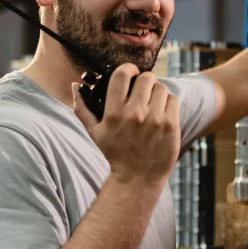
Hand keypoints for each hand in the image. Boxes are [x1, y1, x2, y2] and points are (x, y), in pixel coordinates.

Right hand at [72, 63, 179, 187]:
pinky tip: (162, 113)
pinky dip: (169, 103)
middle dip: (145, 81)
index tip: (131, 73)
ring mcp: (154, 120)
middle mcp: (135, 115)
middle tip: (143, 90)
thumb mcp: (94, 133)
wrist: (137, 179)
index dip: (129, 69)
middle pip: (146, 78)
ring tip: (153, 104)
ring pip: (161, 88)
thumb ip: (82, 108)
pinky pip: (173, 100)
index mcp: (114, 113)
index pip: (122, 75)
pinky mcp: (171, 126)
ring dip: (157, 92)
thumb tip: (74, 86)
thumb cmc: (115, 155)